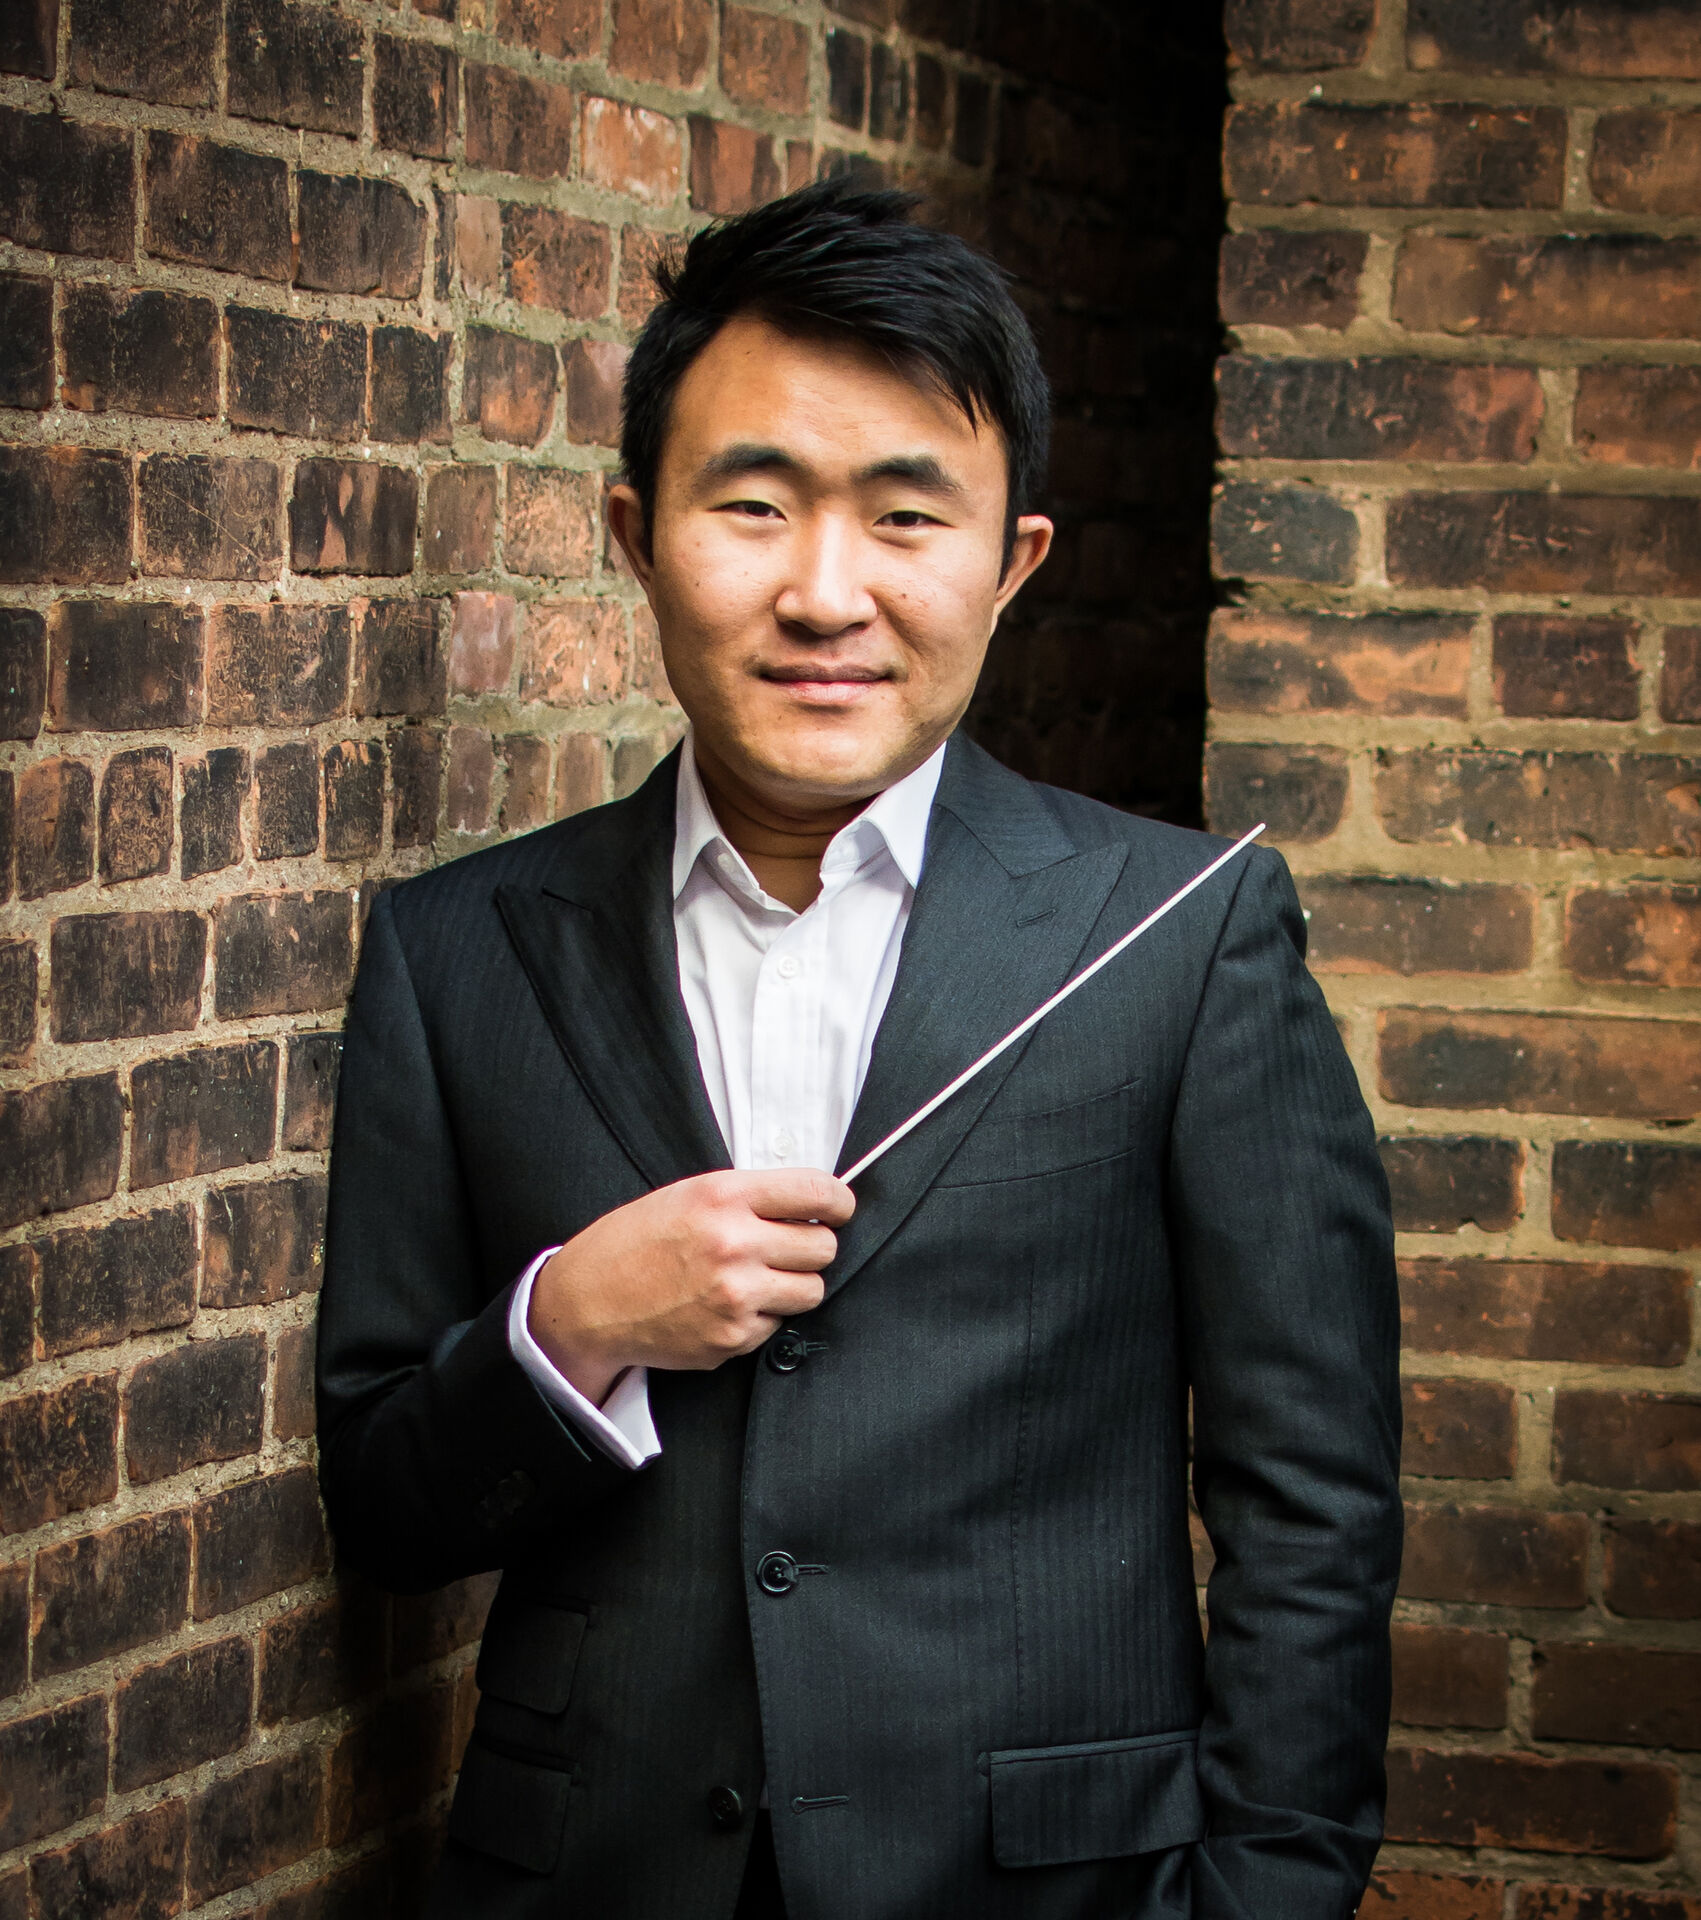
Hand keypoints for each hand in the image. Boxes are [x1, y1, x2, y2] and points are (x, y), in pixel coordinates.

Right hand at [528, 1169, 854, 1404]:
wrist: (589, 1301)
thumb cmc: (637, 1242)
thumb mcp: (690, 1195)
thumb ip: (750, 1197)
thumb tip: (813, 1203)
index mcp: (724, 1197)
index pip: (817, 1192)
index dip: (839, 1202)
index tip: (839, 1210)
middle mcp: (734, 1243)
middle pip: (824, 1247)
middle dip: (813, 1247)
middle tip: (788, 1249)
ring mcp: (735, 1295)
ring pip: (812, 1291)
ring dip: (793, 1286)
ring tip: (757, 1279)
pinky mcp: (732, 1337)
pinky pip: (777, 1325)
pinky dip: (761, 1318)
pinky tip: (726, 1306)